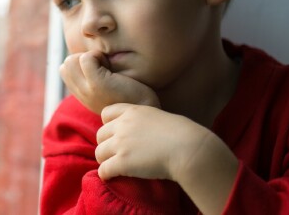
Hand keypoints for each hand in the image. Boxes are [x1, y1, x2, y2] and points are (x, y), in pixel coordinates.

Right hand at [60, 50, 159, 113]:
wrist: (148, 108)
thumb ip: (98, 79)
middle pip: (66, 64)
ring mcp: (87, 90)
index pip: (64, 70)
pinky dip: (98, 55)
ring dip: (90, 56)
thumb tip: (94, 59)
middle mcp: (82, 95)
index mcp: (83, 96)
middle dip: (84, 58)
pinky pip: (86, 58)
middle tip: (105, 66)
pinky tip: (112, 65)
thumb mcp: (111, 89)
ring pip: (71, 60)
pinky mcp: (97, 85)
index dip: (81, 63)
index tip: (101, 68)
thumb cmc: (135, 95)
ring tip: (107, 66)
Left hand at [95, 103, 237, 214]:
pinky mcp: (122, 162)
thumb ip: (147, 120)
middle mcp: (123, 125)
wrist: (189, 149)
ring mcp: (121, 143)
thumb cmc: (184, 134)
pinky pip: (104, 170)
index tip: (117, 134)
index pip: (106, 113)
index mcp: (133, 111)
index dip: (109, 125)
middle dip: (106, 145)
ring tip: (115, 167)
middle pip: (100, 134)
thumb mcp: (161, 117)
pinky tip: (113, 177)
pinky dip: (106, 174)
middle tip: (116, 154)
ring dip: (105, 160)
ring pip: (99, 153)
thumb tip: (145, 132)